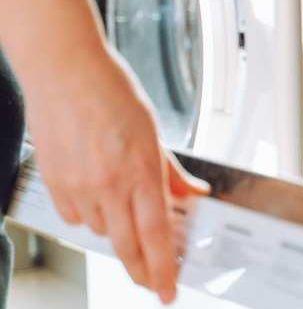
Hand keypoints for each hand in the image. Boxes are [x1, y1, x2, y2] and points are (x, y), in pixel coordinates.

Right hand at [24, 48, 208, 303]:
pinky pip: (75, 216)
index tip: (168, 289)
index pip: (156, 234)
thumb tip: (192, 194)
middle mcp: (108, 184)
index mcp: (140, 170)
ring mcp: (79, 186)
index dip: (163, 268)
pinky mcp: (54, 183)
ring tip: (124, 209)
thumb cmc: (110, 92)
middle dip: (141, 270)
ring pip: (101, 230)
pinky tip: (96, 195)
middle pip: (127, 245)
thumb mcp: (155, 131)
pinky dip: (88, 214)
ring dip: (116, 230)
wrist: (64, 71)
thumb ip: (172, 170)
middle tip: (151, 281)